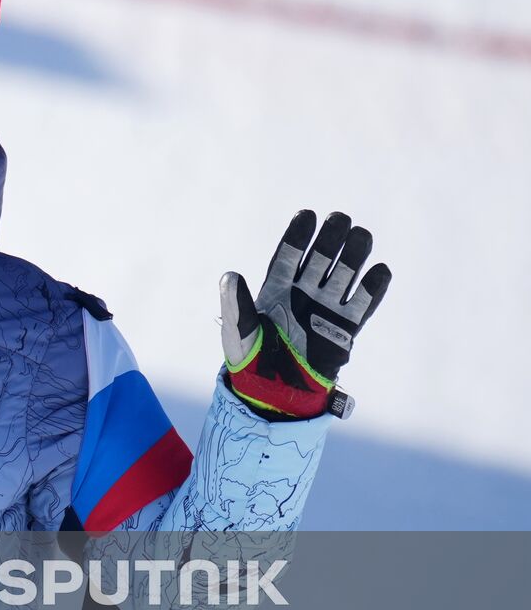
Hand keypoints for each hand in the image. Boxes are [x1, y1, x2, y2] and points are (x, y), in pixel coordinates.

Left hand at [220, 210, 390, 418]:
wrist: (273, 394)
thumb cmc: (250, 360)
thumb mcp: (238, 332)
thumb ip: (236, 305)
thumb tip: (229, 275)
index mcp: (275, 290)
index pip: (288, 256)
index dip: (298, 236)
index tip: (308, 215)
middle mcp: (302, 294)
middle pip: (319, 259)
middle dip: (330, 239)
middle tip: (341, 218)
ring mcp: (325, 309)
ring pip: (343, 275)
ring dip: (353, 255)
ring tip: (362, 235)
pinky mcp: (344, 329)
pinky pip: (361, 304)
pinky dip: (372, 288)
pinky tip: (380, 270)